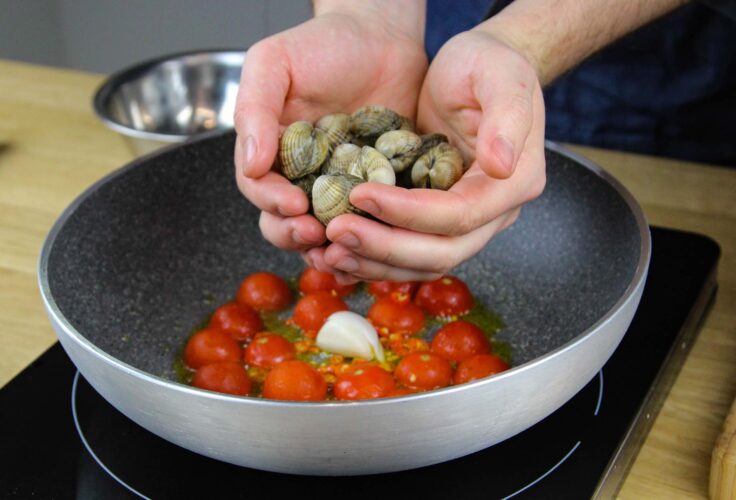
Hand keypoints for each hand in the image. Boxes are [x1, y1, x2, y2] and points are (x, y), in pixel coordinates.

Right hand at [233, 4, 426, 259]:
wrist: (382, 34)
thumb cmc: (323, 44)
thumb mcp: (274, 63)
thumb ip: (255, 109)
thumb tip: (250, 165)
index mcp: (272, 151)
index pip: (259, 189)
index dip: (271, 203)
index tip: (292, 205)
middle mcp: (302, 174)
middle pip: (285, 221)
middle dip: (294, 234)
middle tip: (315, 234)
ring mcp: (340, 185)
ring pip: (325, 231)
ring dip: (329, 247)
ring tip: (343, 250)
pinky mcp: (377, 188)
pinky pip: (370, 222)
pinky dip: (369, 237)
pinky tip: (375, 242)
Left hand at [310, 30, 545, 282]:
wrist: (478, 70)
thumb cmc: (487, 65)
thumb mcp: (500, 75)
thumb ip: (508, 117)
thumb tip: (500, 165)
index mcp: (513, 183)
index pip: (459, 215)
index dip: (408, 213)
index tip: (360, 194)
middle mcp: (494, 213)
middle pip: (441, 251)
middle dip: (385, 246)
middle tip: (336, 233)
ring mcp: (468, 222)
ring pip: (422, 262)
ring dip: (375, 262)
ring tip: (329, 251)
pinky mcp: (440, 221)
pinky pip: (409, 253)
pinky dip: (375, 259)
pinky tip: (340, 255)